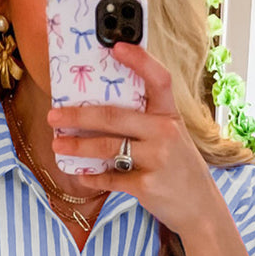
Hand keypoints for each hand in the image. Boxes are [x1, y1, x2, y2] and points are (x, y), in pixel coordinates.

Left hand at [47, 42, 219, 236]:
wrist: (200, 209)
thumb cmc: (180, 170)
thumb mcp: (173, 139)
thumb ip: (147, 124)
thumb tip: (101, 114)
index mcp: (170, 117)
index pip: (158, 80)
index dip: (139, 60)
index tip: (115, 47)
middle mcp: (165, 134)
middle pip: (114, 117)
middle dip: (78, 116)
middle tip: (54, 116)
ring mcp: (156, 159)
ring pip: (107, 147)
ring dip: (77, 147)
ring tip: (58, 145)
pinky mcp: (146, 185)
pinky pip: (111, 177)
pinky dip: (93, 177)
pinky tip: (81, 175)